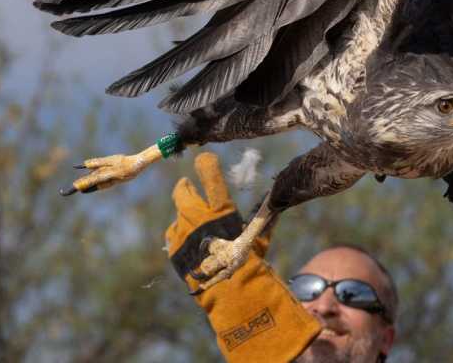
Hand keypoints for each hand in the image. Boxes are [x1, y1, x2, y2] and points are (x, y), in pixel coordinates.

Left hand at [165, 153, 319, 362]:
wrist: (224, 293)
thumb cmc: (246, 265)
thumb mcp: (258, 241)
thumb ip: (264, 221)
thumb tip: (279, 205)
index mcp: (221, 212)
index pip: (211, 176)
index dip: (206, 164)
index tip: (203, 159)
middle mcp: (198, 217)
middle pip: (183, 190)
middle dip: (185, 187)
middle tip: (187, 186)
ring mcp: (182, 231)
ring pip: (178, 212)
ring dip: (184, 213)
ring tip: (193, 223)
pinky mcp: (172, 245)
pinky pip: (173, 231)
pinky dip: (180, 233)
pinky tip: (190, 242)